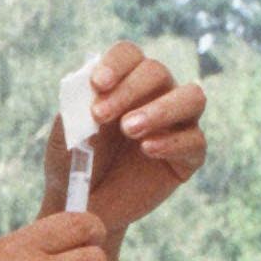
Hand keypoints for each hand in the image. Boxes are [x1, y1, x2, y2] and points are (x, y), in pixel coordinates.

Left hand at [45, 40, 205, 232]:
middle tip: (100, 116)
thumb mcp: (65, 134)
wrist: (83, 205)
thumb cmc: (73, 162)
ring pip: (192, 97)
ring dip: (160, 109)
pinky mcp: (189, 155)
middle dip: (129, 90)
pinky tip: (147, 150)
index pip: (129, 55)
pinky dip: (171, 142)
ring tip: (129, 129)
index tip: (97, 84)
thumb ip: (75, 106)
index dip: (116, 64)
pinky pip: (195, 141)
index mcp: (123, 82)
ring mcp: (177, 123)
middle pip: (157, 72)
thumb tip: (87, 81)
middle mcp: (155, 95)